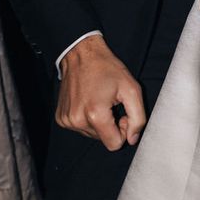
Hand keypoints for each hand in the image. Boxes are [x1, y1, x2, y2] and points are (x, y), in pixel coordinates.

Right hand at [56, 34, 145, 149]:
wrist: (81, 54)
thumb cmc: (107, 69)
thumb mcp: (131, 89)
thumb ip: (138, 118)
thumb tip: (132, 139)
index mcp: (95, 115)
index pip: (114, 144)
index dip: (123, 132)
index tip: (122, 115)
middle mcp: (77, 121)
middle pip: (103, 139)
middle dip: (111, 126)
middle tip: (111, 104)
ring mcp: (67, 120)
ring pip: (92, 135)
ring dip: (99, 122)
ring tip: (100, 100)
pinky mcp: (61, 118)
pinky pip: (80, 128)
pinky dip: (87, 118)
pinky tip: (88, 101)